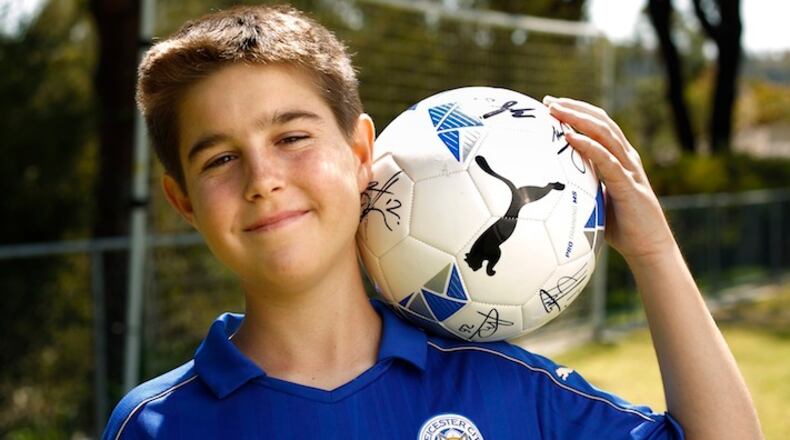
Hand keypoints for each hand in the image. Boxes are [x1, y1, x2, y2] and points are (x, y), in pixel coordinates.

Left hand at [543, 96, 675, 263]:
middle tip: (548, 101)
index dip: (578, 111)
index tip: (552, 105)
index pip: (599, 125)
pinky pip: (606, 161)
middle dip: (574, 108)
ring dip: (578, 119)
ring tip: (556, 111)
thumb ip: (585, 185)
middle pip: (601, 122)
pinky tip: (569, 137)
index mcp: (621, 159)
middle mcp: (627, 159)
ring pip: (605, 134)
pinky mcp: (629, 187)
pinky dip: (587, 146)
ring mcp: (630, 170)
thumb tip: (558, 183)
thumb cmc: (623, 227)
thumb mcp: (598, 199)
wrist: (649, 249)